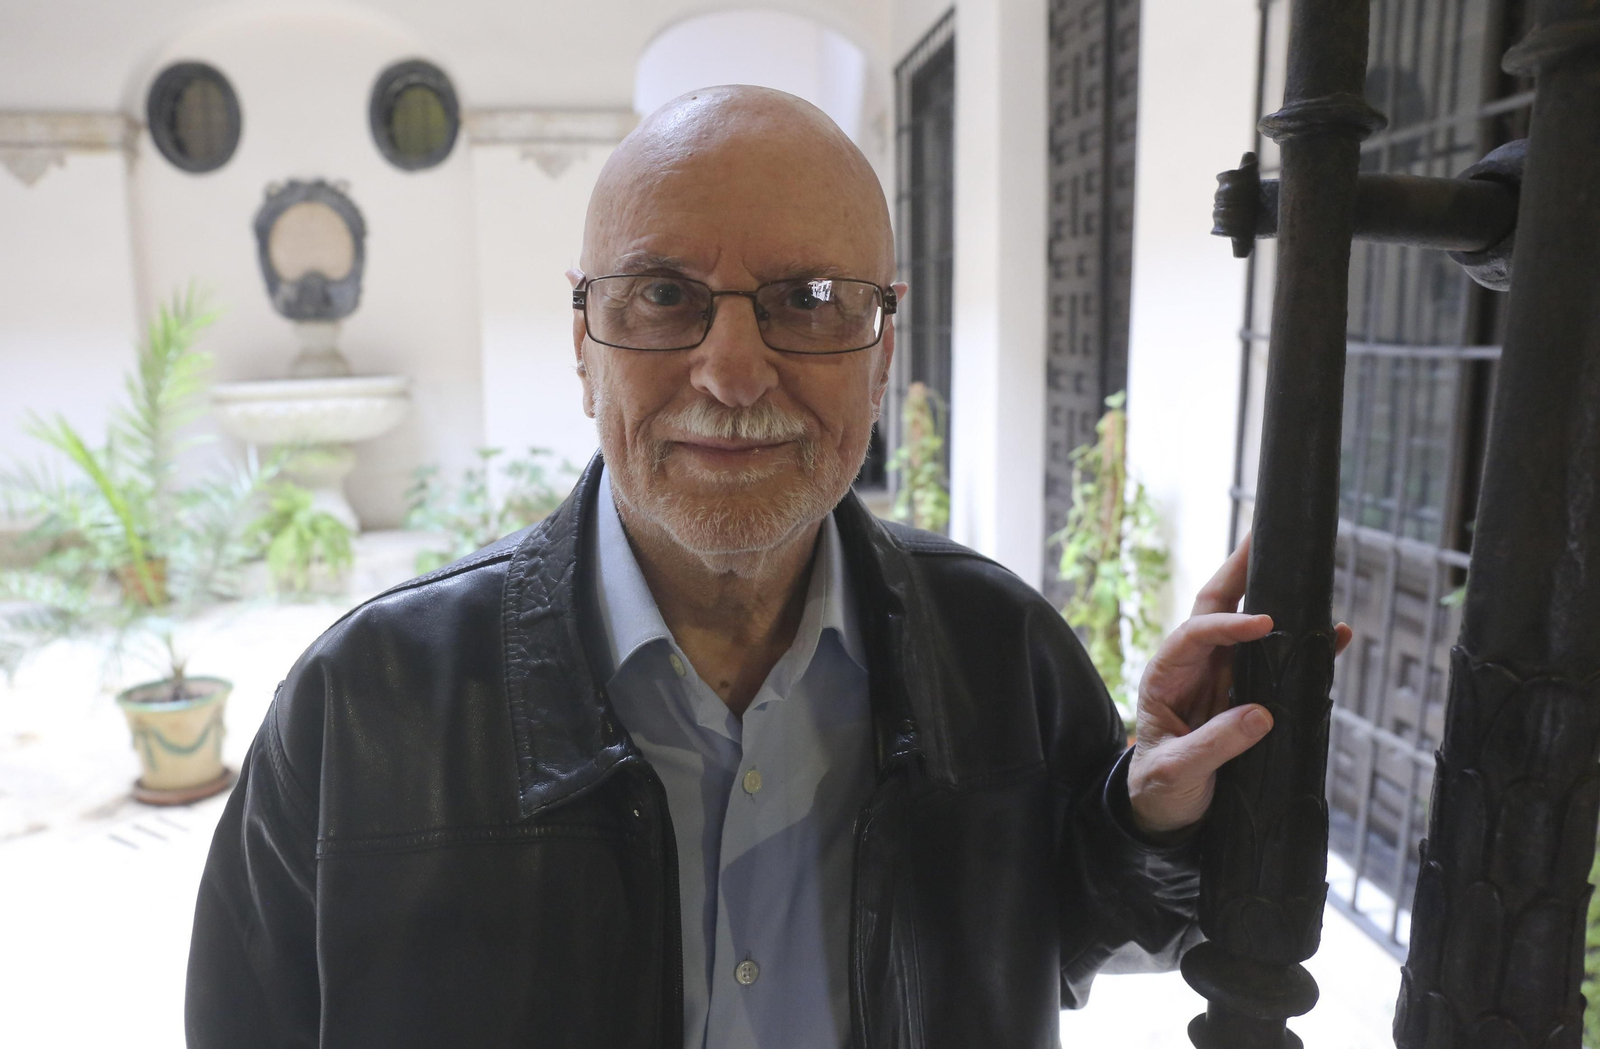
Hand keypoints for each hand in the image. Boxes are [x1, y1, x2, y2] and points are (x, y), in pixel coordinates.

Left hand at [1126, 533, 1351, 835]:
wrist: (1166, 809)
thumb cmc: (1160, 787)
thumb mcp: (1177, 772)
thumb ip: (1213, 745)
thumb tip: (1261, 715)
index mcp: (1165, 675)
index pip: (1195, 635)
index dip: (1228, 625)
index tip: (1263, 623)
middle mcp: (1193, 665)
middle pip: (1214, 606)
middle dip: (1238, 571)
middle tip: (1263, 536)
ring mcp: (1221, 676)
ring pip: (1247, 625)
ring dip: (1272, 594)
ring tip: (1302, 564)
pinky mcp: (1246, 693)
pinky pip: (1277, 663)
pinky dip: (1304, 645)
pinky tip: (1335, 633)